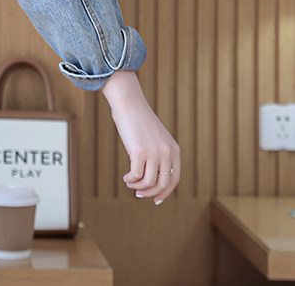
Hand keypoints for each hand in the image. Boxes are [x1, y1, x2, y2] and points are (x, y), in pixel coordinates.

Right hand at [101, 70, 179, 204]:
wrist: (129, 102)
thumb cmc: (138, 119)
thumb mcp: (155, 138)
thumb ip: (158, 154)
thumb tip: (151, 178)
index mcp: (174, 150)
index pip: (175, 180)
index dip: (165, 193)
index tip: (155, 199)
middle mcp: (167, 153)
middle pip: (163, 184)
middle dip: (150, 193)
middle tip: (139, 194)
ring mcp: (154, 152)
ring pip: (149, 182)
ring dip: (138, 187)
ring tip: (130, 183)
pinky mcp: (139, 151)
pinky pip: (136, 175)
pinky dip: (130, 180)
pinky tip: (125, 177)